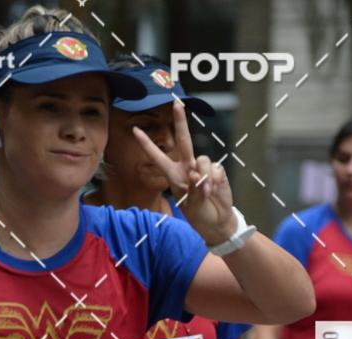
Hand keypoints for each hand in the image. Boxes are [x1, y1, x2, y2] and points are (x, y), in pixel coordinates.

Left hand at [133, 101, 236, 245]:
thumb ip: (192, 188)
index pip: (158, 157)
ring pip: (203, 159)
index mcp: (173, 175)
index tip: (135, 130)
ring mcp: (202, 168)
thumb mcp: (191, 205)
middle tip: (176, 103)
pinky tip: (214, 190)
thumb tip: (195, 174)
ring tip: (206, 193)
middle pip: (184, 141)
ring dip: (204, 177)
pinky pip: (215, 169)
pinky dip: (214, 180)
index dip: (147, 144)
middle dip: (180, 122)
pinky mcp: (216, 171)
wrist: (216, 222)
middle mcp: (187, 167)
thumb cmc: (199, 215)